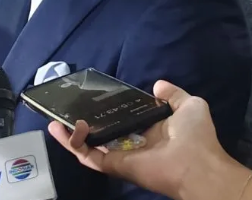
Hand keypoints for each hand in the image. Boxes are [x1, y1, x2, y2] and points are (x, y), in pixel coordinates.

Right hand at [48, 81, 234, 199]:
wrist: (197, 164)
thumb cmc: (196, 136)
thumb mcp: (189, 105)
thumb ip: (173, 94)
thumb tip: (157, 84)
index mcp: (149, 132)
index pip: (123, 121)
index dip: (108, 111)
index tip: (94, 99)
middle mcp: (133, 144)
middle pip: (101, 134)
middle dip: (84, 124)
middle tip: (68, 109)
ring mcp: (121, 156)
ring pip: (89, 147)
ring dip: (71, 135)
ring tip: (54, 120)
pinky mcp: (114, 165)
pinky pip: (88, 155)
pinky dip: (73, 144)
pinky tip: (60, 129)